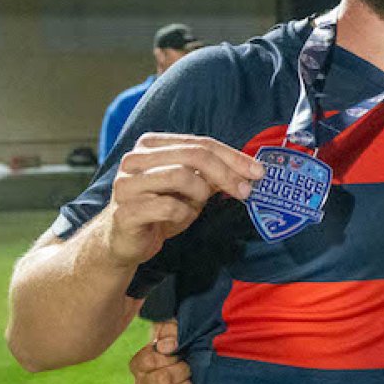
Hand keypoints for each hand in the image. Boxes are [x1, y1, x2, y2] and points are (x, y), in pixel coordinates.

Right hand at [103, 133, 264, 266]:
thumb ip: (213, 174)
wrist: (125, 240)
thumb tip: (249, 170)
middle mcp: (135, 159)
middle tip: (246, 191)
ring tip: (196, 205)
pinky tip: (178, 219)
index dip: (233, 157)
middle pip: (193, 155)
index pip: (200, 143)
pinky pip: (168, 207)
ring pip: (180, 176)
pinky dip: (183, 215)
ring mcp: (126, 184)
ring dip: (199, 194)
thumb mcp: (192, 188)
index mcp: (152, 145)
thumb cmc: (161, 209)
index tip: (257, 172)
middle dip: (226, 173)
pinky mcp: (125, 211)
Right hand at [129, 320, 192, 383]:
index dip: (170, 357)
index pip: (150, 360)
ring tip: (190, 383)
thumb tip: (165, 346)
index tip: (180, 354)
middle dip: (182, 372)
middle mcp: (140, 383)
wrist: (194, 365)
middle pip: (160, 380)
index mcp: (139, 363)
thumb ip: (171, 332)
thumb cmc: (184, 345)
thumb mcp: (178, 330)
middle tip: (189, 368)